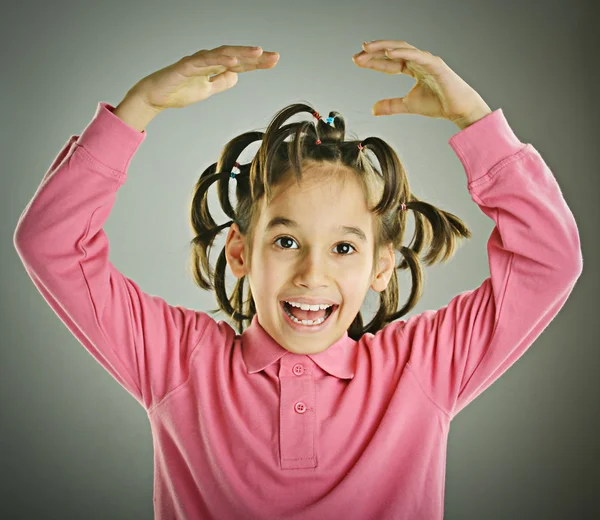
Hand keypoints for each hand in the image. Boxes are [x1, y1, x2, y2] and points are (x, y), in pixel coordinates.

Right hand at [129, 45, 279, 110]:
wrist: (154, 97)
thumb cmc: (178, 91)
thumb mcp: (207, 90)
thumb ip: (221, 82)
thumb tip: (237, 76)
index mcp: (214, 67)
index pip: (239, 63)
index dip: (257, 63)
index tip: (274, 61)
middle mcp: (208, 60)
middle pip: (235, 55)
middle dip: (255, 56)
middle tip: (274, 56)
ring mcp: (197, 62)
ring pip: (222, 54)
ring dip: (241, 53)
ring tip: (258, 53)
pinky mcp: (186, 67)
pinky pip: (204, 62)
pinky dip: (219, 60)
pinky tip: (232, 61)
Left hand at [352, 40, 491, 128]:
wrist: (458, 109)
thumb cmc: (438, 104)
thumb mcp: (408, 105)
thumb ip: (391, 105)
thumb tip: (373, 109)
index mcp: (413, 69)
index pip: (390, 62)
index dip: (373, 61)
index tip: (357, 61)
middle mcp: (418, 61)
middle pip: (393, 52)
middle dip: (374, 52)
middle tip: (357, 55)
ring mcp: (427, 60)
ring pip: (402, 48)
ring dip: (384, 47)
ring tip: (367, 48)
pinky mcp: (435, 64)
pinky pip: (416, 55)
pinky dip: (402, 52)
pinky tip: (388, 52)